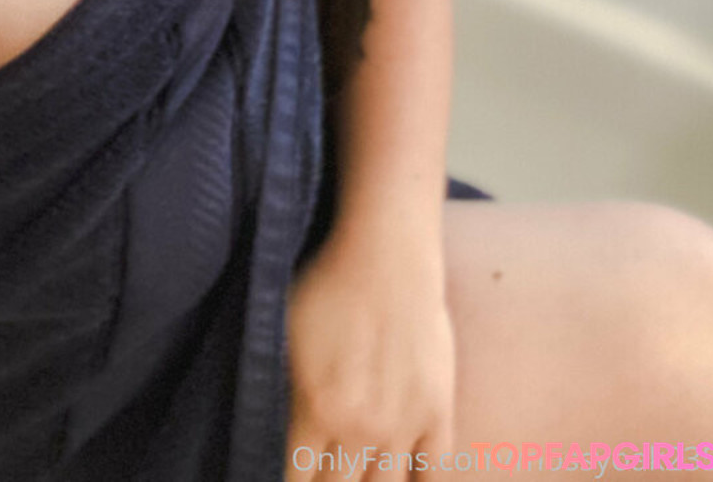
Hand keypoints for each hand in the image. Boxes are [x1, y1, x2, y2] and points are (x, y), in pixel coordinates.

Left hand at [284, 229, 455, 481]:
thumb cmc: (328, 284)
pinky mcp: (438, 413)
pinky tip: (400, 476)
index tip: (295, 474)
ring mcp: (403, 425)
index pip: (297, 479)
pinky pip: (434, 475)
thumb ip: (282, 392)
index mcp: (315, 411)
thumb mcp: (283, 336)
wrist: (388, 254)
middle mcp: (360, 428)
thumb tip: (274, 430)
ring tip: (357, 474)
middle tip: (324, 472)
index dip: (290, 481)